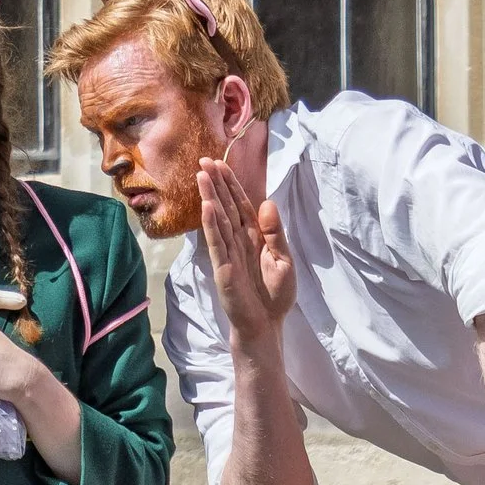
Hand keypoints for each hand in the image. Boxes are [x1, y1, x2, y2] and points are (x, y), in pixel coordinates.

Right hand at [197, 158, 296, 350]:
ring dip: (210, 197)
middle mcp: (238, 241)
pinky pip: (218, 243)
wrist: (267, 324)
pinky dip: (212, 225)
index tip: (220, 163)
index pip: (241, 204)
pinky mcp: (224, 268)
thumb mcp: (284, 259)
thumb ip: (275, 232)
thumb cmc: (275, 295)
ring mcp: (229, 254)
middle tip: (203, 160)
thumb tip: (268, 203)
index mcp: (254, 237)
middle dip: (215, 184)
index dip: (231, 184)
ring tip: (201, 175)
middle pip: (226, 206)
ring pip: (219, 220)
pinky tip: (206, 207)